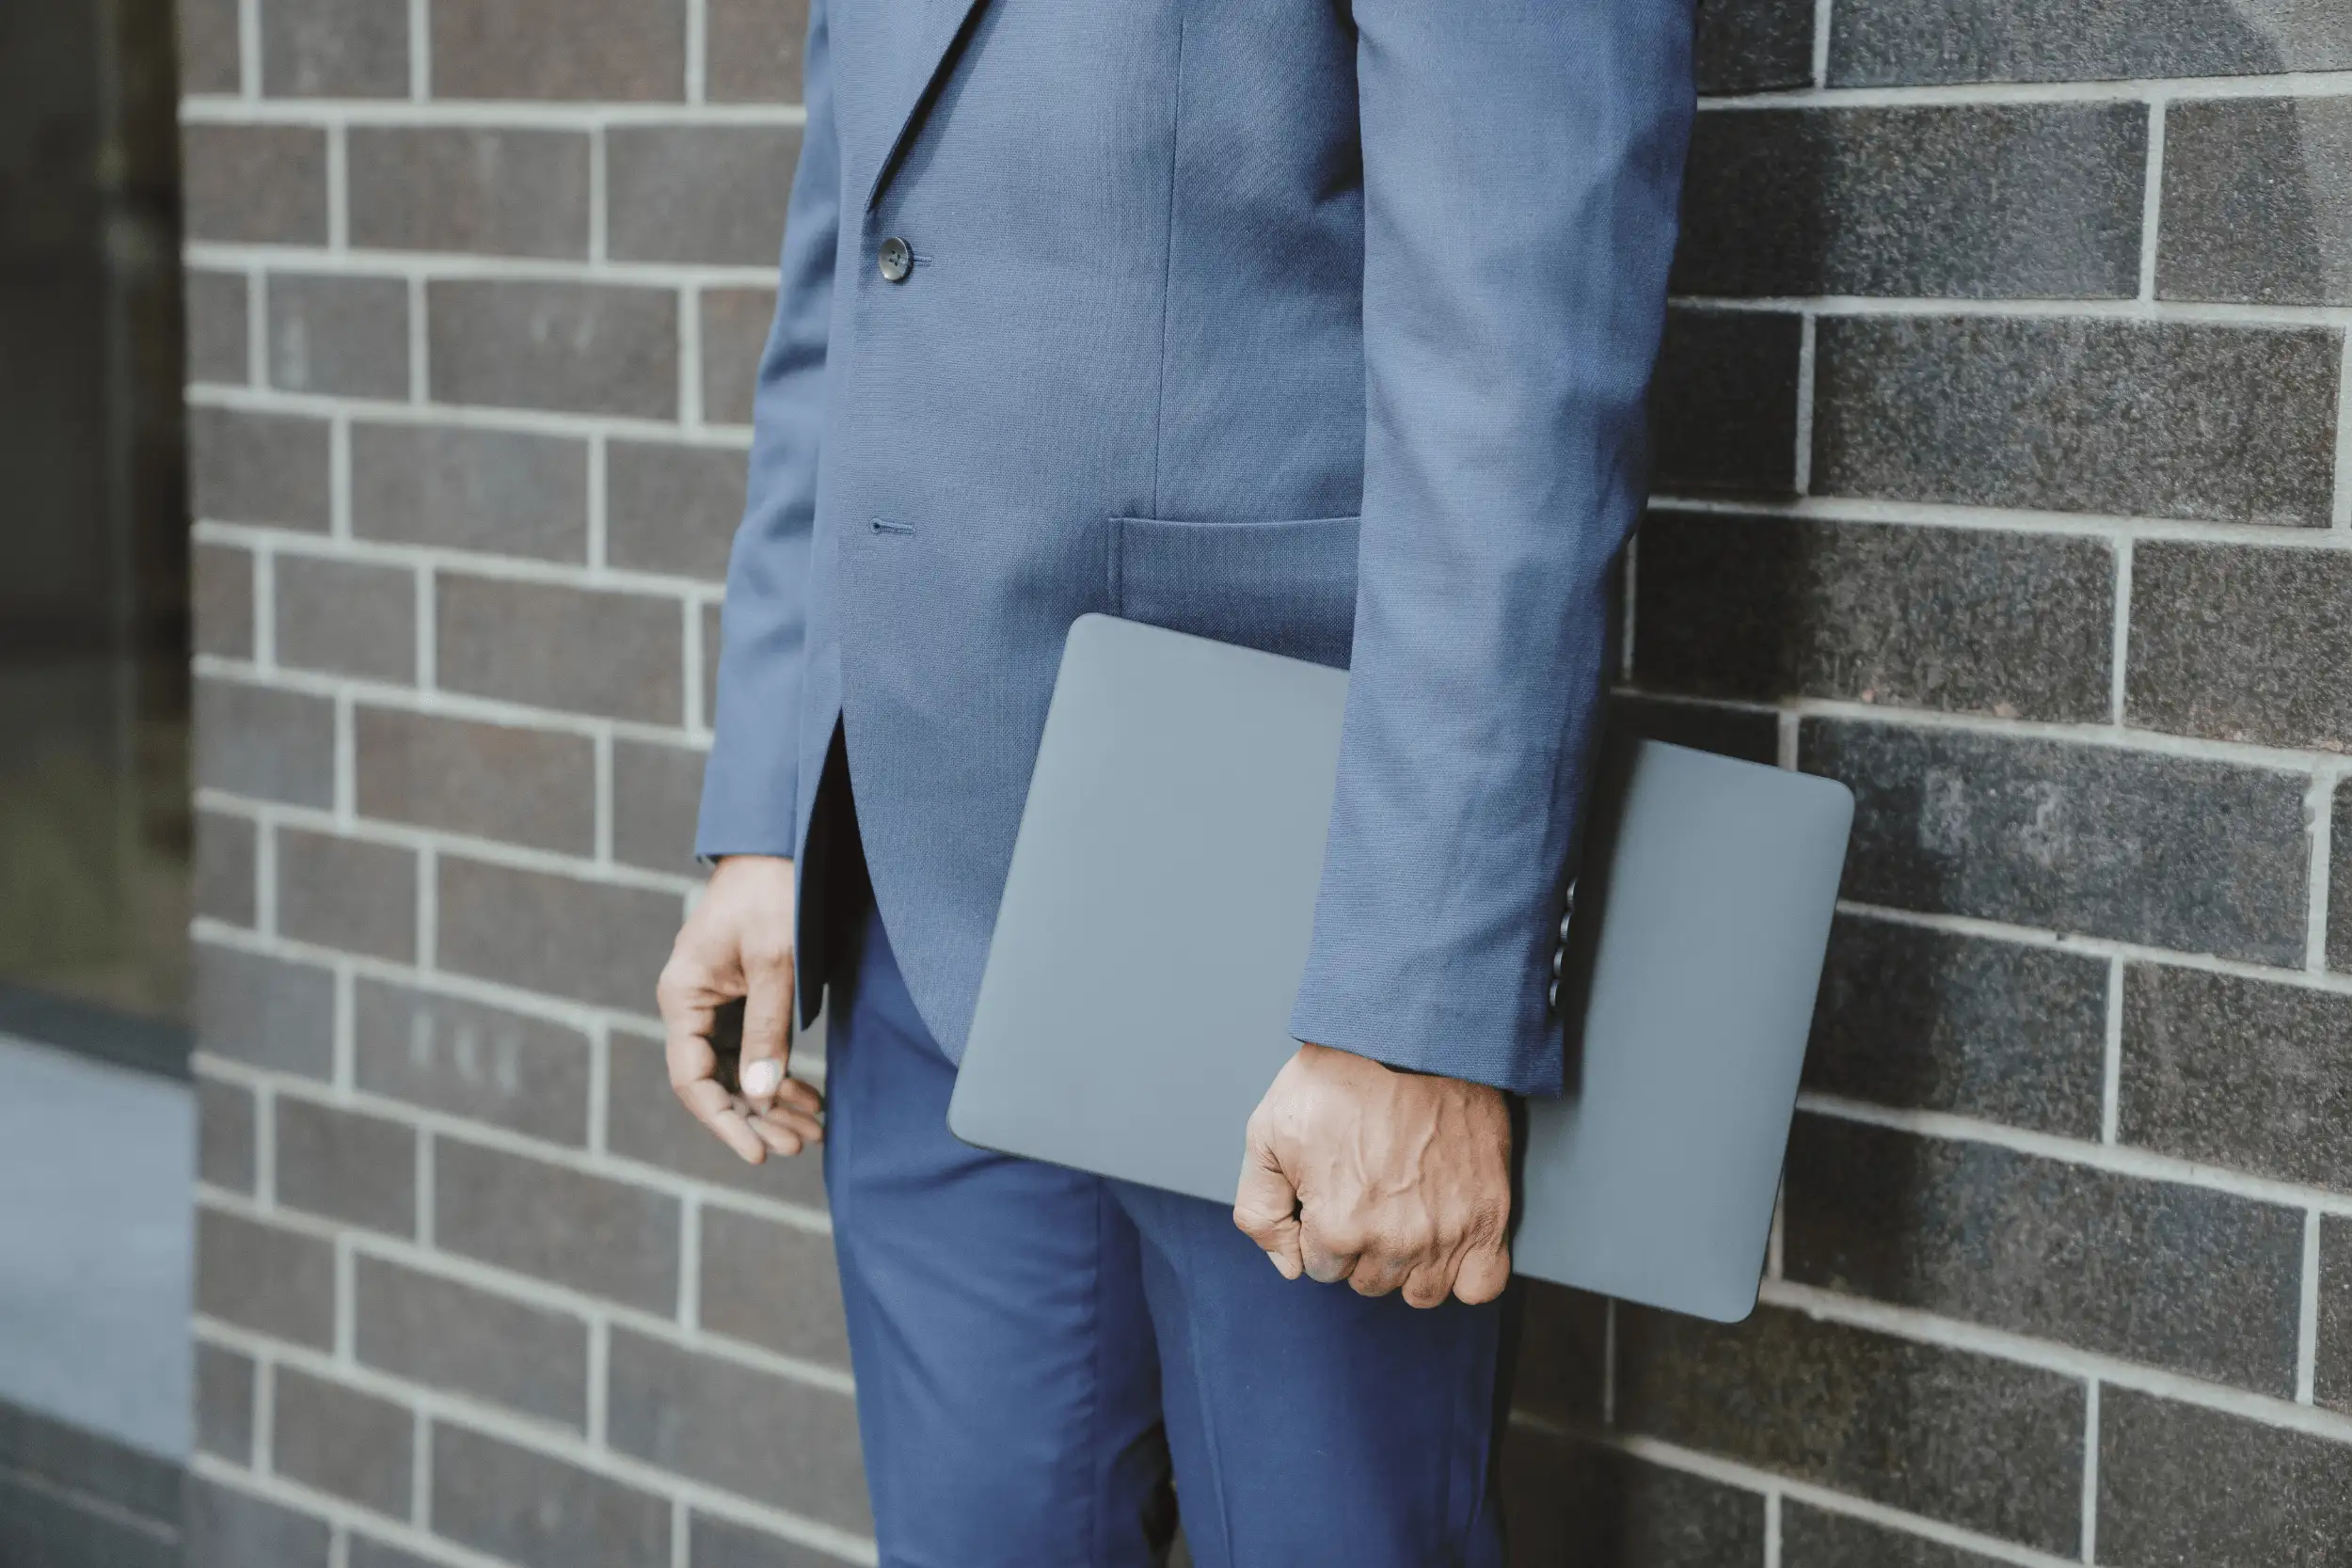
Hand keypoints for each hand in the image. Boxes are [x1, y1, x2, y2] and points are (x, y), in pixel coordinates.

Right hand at [656, 854, 824, 1161]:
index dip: (724, 1121)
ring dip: (772, 1103)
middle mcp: (691, 1004)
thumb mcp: (775, 962)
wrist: (780, 845)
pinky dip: (779, 1076)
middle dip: (757, 1119)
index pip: (693, 1079)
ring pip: (738, 1071)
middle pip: (717, 1082)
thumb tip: (762, 1095)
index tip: (759, 1152)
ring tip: (811, 1131)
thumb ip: (768, 1028)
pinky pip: (753, 1050)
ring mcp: (715, 1003)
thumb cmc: (773, 894)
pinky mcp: (740, 998)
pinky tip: (808, 1099)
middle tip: (799, 1146)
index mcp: (683, 996)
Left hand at [1233, 1043, 1511, 1307]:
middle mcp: (1394, 1244)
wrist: (1411, 1035)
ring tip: (1405, 1209)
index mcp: (1337, 1228)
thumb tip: (1287, 1265)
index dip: (1321, 1226)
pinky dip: (1465, 1273)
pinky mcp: (1490, 1218)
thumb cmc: (1339, 1078)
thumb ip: (1260, 1211)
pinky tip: (1446, 1239)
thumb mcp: (1267, 1133)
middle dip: (1361, 1243)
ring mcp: (1446, 1234)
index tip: (1334, 1188)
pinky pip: (1480, 1286)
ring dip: (1408, 1262)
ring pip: (1420, 1291)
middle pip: (1369, 1281)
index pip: (1320, 1267)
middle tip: (1369, 1187)